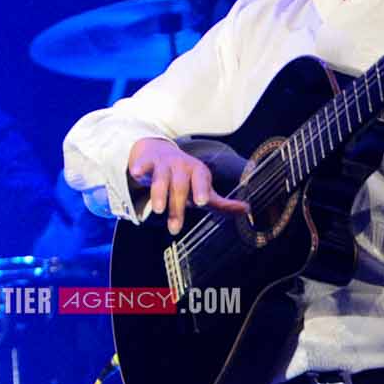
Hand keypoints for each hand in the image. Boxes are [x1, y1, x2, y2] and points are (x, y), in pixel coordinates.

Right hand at [127, 137, 250, 235]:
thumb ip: (222, 203)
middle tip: (174, 228)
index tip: (201, 202)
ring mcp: (163, 163)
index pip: (201, 180)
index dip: (201, 189)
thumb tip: (247, 210)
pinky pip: (143, 165)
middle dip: (177, 207)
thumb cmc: (186, 179)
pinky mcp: (146, 163)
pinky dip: (140, 168)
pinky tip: (135, 173)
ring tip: (157, 210)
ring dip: (159, 194)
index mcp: (198, 171)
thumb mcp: (204, 189)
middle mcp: (181, 165)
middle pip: (180, 187)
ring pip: (161, 179)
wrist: (161, 155)